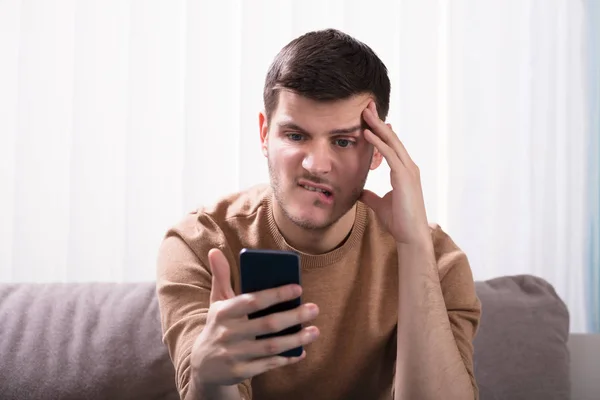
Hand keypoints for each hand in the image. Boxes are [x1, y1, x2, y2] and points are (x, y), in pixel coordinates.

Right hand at [190, 248, 319, 387]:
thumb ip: (221, 277)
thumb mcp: (217, 302)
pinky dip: (286, 359)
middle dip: (293, 316)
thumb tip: (215, 251)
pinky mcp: (240, 372)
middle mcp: (227, 334)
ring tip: (314, 331)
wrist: (202, 365)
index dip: (276, 295)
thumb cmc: (218, 326)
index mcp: (223, 312)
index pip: (252, 301)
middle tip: (314, 308)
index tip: (298, 288)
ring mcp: (233, 355)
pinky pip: (268, 365)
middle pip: (266, 324)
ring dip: (295, 339)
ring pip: (270, 347)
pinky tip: (301, 352)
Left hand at [360, 101, 429, 245]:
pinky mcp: (405, 177)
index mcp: (404, 171)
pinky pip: (390, 155)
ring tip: (364, 112)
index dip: (379, 130)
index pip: (390, 145)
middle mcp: (409, 167)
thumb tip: (359, 191)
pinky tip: (367, 133)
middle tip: (366, 106)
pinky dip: (378, 143)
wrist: (410, 236)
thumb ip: (370, 195)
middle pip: (392, 138)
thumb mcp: (379, 204)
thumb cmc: (398, 221)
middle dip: (379, 121)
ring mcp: (408, 171)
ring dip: (377, 126)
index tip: (368, 118)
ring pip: (391, 142)